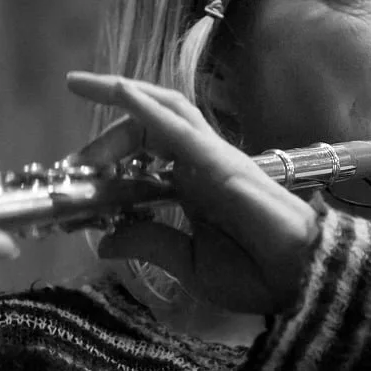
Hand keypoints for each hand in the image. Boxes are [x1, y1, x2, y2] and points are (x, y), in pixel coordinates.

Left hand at [64, 72, 316, 314]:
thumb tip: (104, 241)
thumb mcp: (185, 264)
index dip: (107, 154)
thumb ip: (148, 244)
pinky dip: (148, 107)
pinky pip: (180, 126)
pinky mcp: (220, 161)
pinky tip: (122, 93)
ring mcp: (210, 158)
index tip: (72, 175)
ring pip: (163, 110)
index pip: (143, 154)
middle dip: (105, 136)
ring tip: (82, 87)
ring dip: (122, 96)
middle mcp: (198, 164)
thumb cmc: (253, 275)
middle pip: (145, 126)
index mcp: (189, 187)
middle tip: (73, 162)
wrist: (297, 283)